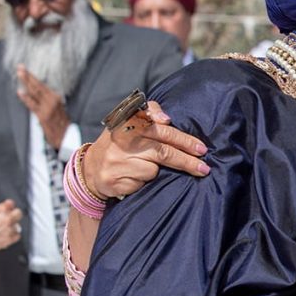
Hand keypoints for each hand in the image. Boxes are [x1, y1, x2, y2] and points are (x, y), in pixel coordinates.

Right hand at [0, 199, 22, 255]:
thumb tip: (6, 204)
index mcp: (2, 209)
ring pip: (17, 226)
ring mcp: (10, 229)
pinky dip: (12, 235)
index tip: (7, 208)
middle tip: (6, 219)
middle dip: (13, 215)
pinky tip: (3, 235)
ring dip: (11, 226)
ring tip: (0, 229)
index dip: (8, 206)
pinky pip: (17, 236)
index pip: (11, 204)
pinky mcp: (10, 239)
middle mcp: (8, 218)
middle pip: (18, 214)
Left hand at [16, 66, 69, 148]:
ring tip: (19, 74)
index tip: (25, 69)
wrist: (67, 136)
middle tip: (20, 67)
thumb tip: (36, 92)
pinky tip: (20, 92)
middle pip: (38, 86)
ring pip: (36, 92)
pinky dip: (26, 98)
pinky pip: (33, 105)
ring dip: (27, 82)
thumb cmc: (62, 123)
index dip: (33, 77)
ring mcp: (48, 108)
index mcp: (56, 97)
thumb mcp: (58, 108)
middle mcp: (53, 100)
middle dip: (28, 76)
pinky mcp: (43, 116)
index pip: (42, 85)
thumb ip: (48, 100)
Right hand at [83, 100, 208, 199]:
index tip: (197, 145)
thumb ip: (149, 114)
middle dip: (187, 158)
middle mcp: (121, 140)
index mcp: (126, 122)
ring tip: (159, 169)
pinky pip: (143, 181)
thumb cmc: (120, 144)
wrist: (91, 170)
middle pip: (162, 150)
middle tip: (204, 163)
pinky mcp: (116, 179)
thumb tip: (166, 118)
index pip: (156, 126)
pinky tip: (138, 177)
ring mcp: (118, 160)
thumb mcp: (130, 123)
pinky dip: (147, 180)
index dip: (177, 135)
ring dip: (164, 171)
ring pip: (154, 168)